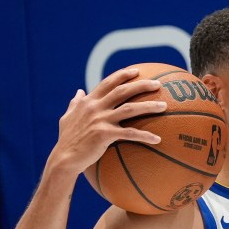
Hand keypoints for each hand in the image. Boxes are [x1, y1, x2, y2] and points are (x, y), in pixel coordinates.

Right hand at [50, 67, 166, 173]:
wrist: (64, 158)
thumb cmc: (67, 139)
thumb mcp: (67, 117)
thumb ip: (75, 103)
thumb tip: (79, 91)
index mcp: (89, 102)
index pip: (108, 83)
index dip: (122, 75)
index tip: (137, 71)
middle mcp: (95, 107)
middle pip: (122, 91)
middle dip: (141, 85)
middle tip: (158, 84)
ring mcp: (101, 120)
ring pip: (130, 109)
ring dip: (149, 106)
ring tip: (164, 106)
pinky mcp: (105, 134)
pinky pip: (130, 133)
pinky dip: (145, 136)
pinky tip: (158, 139)